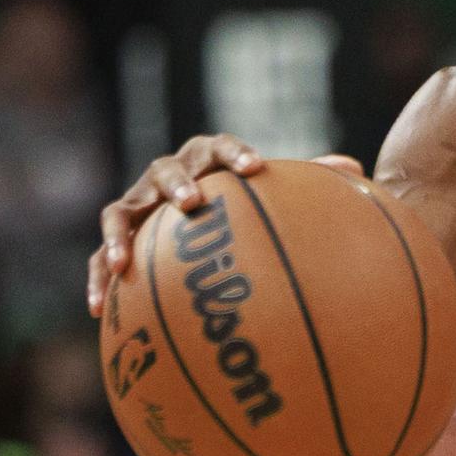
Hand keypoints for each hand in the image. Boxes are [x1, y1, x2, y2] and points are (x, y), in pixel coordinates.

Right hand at [88, 138, 364, 315]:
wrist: (193, 217)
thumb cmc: (242, 207)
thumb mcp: (272, 196)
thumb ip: (306, 183)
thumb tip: (358, 170)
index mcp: (207, 161)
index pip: (219, 147)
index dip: (235, 153)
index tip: (255, 168)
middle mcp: (168, 178)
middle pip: (166, 169)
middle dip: (177, 184)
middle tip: (192, 202)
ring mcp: (138, 206)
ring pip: (120, 211)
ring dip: (121, 233)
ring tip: (123, 261)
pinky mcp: (119, 239)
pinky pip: (101, 258)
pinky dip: (97, 278)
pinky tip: (98, 308)